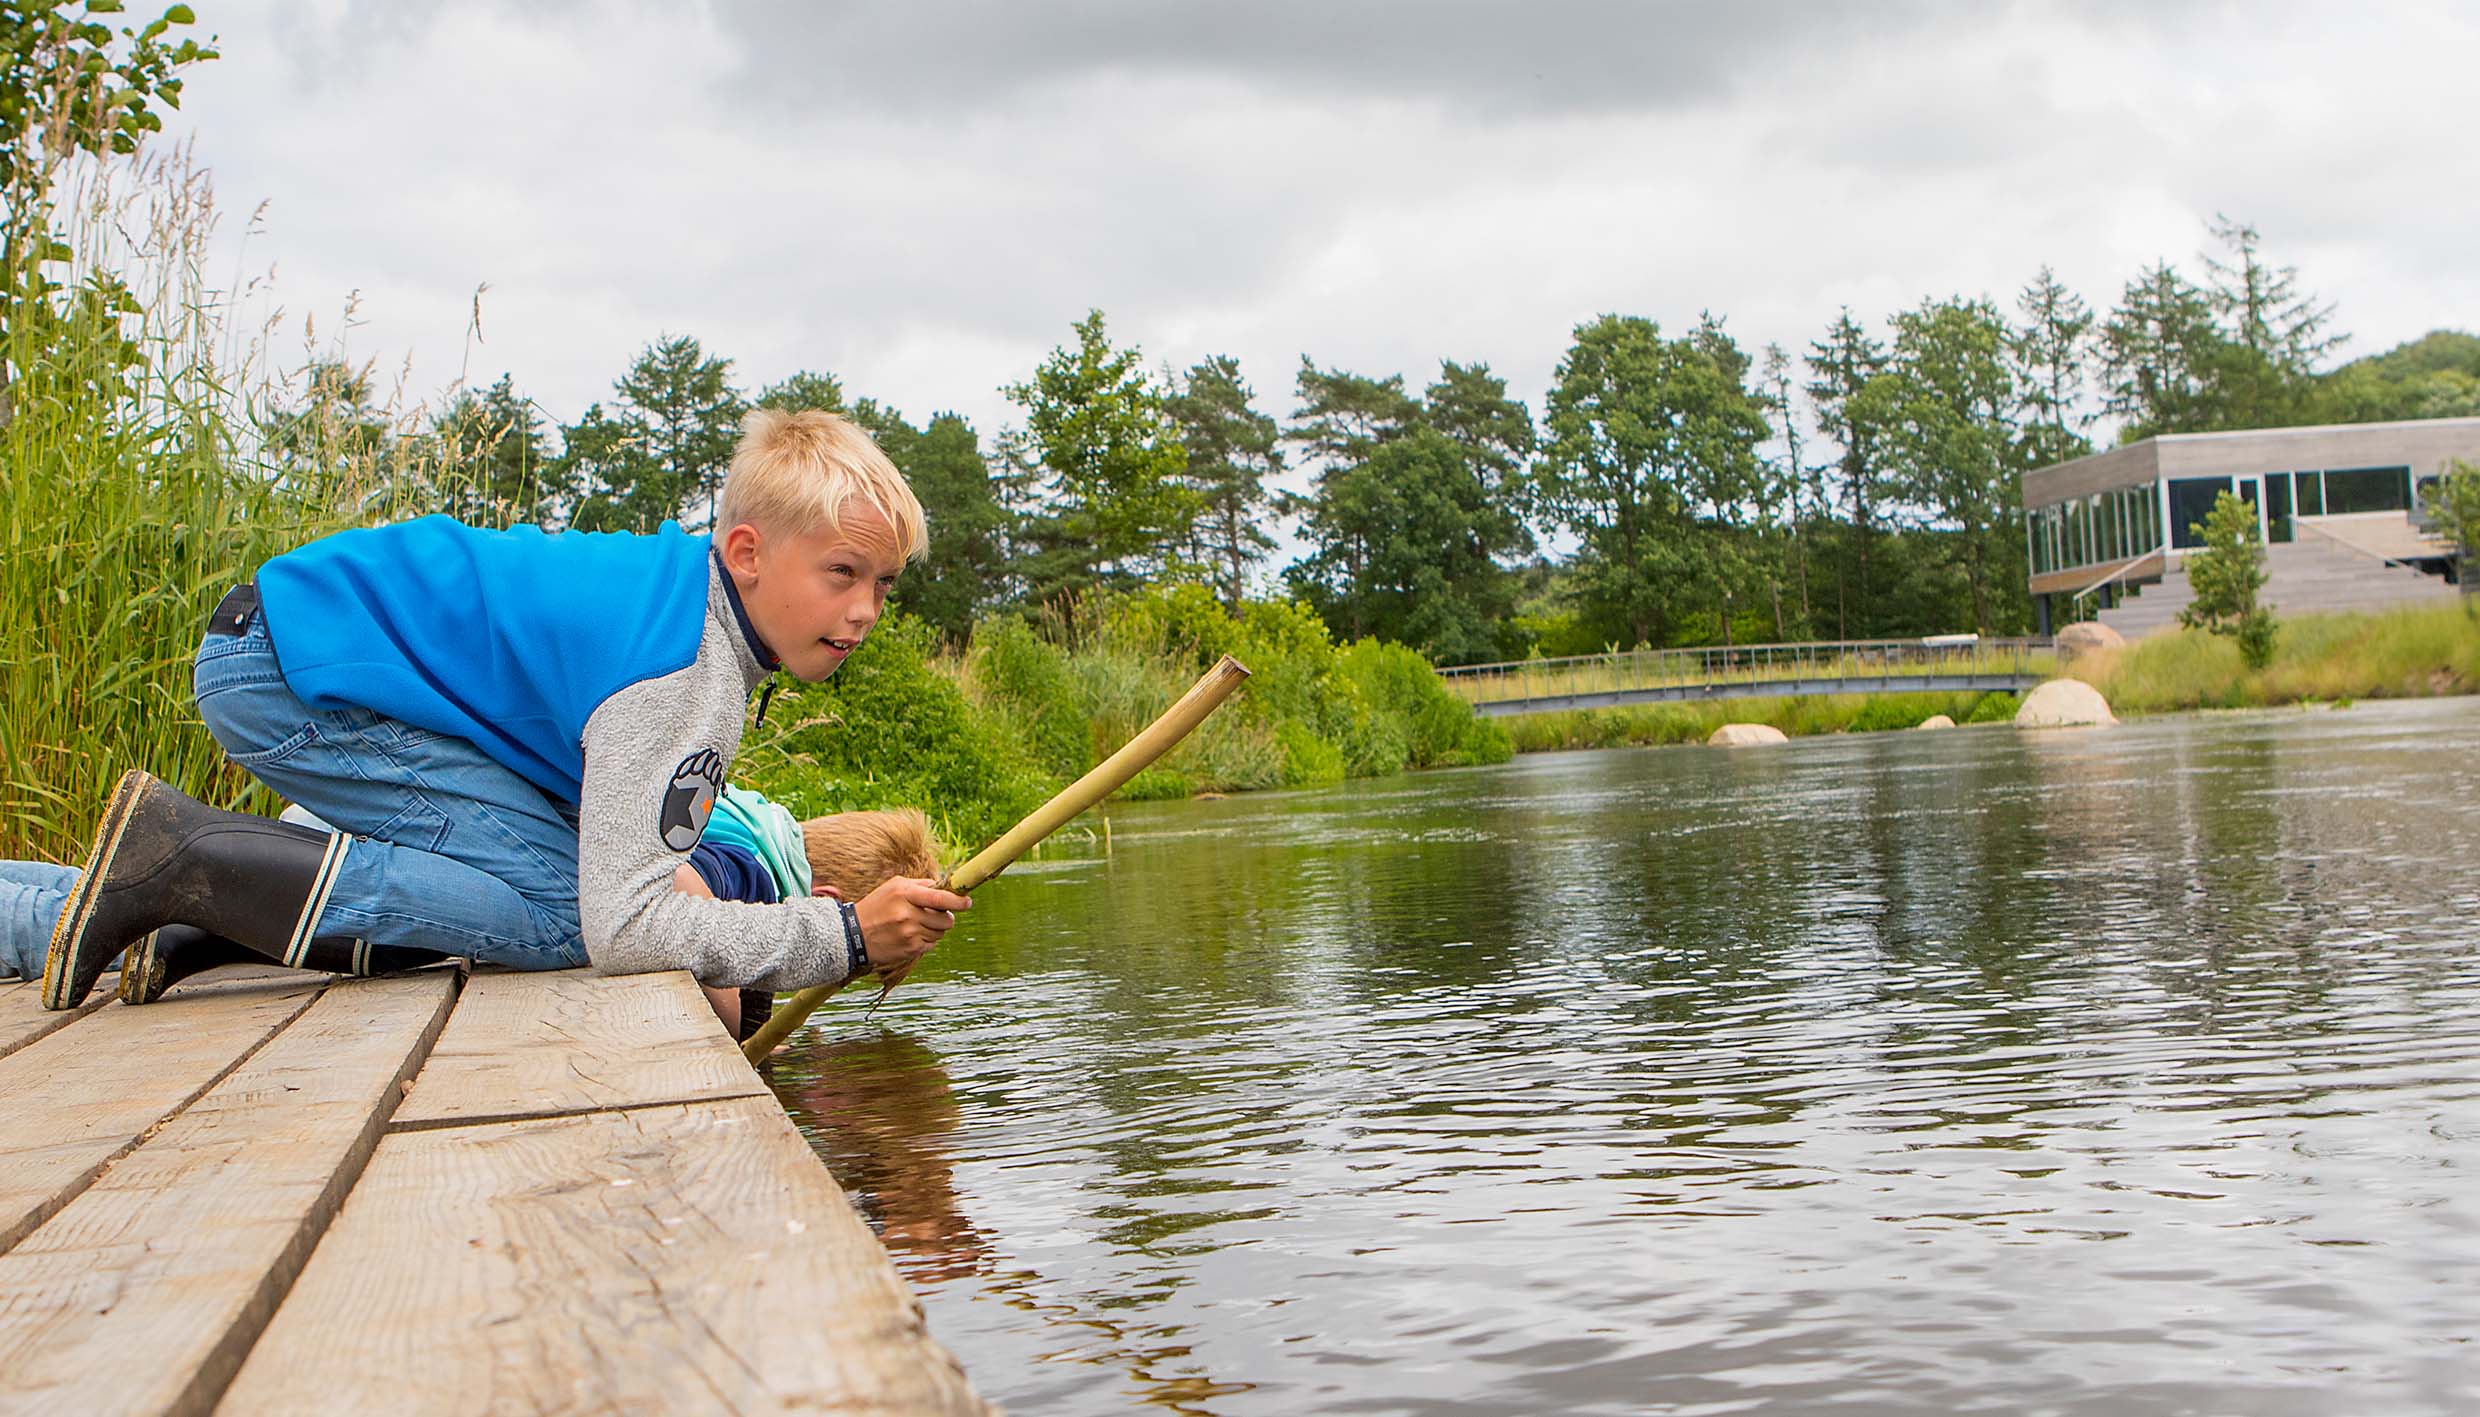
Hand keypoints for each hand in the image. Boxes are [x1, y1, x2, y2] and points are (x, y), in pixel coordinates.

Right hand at [853, 876, 970, 975]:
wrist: (853, 934)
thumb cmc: (877, 906)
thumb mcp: (894, 887)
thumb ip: (920, 885)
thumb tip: (945, 887)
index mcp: (905, 894)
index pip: (940, 898)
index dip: (958, 901)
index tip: (967, 902)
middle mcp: (907, 914)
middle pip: (946, 919)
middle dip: (945, 917)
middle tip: (934, 915)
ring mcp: (909, 934)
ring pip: (940, 933)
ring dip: (935, 929)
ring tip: (917, 925)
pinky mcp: (909, 950)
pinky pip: (931, 945)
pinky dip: (926, 941)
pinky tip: (910, 936)